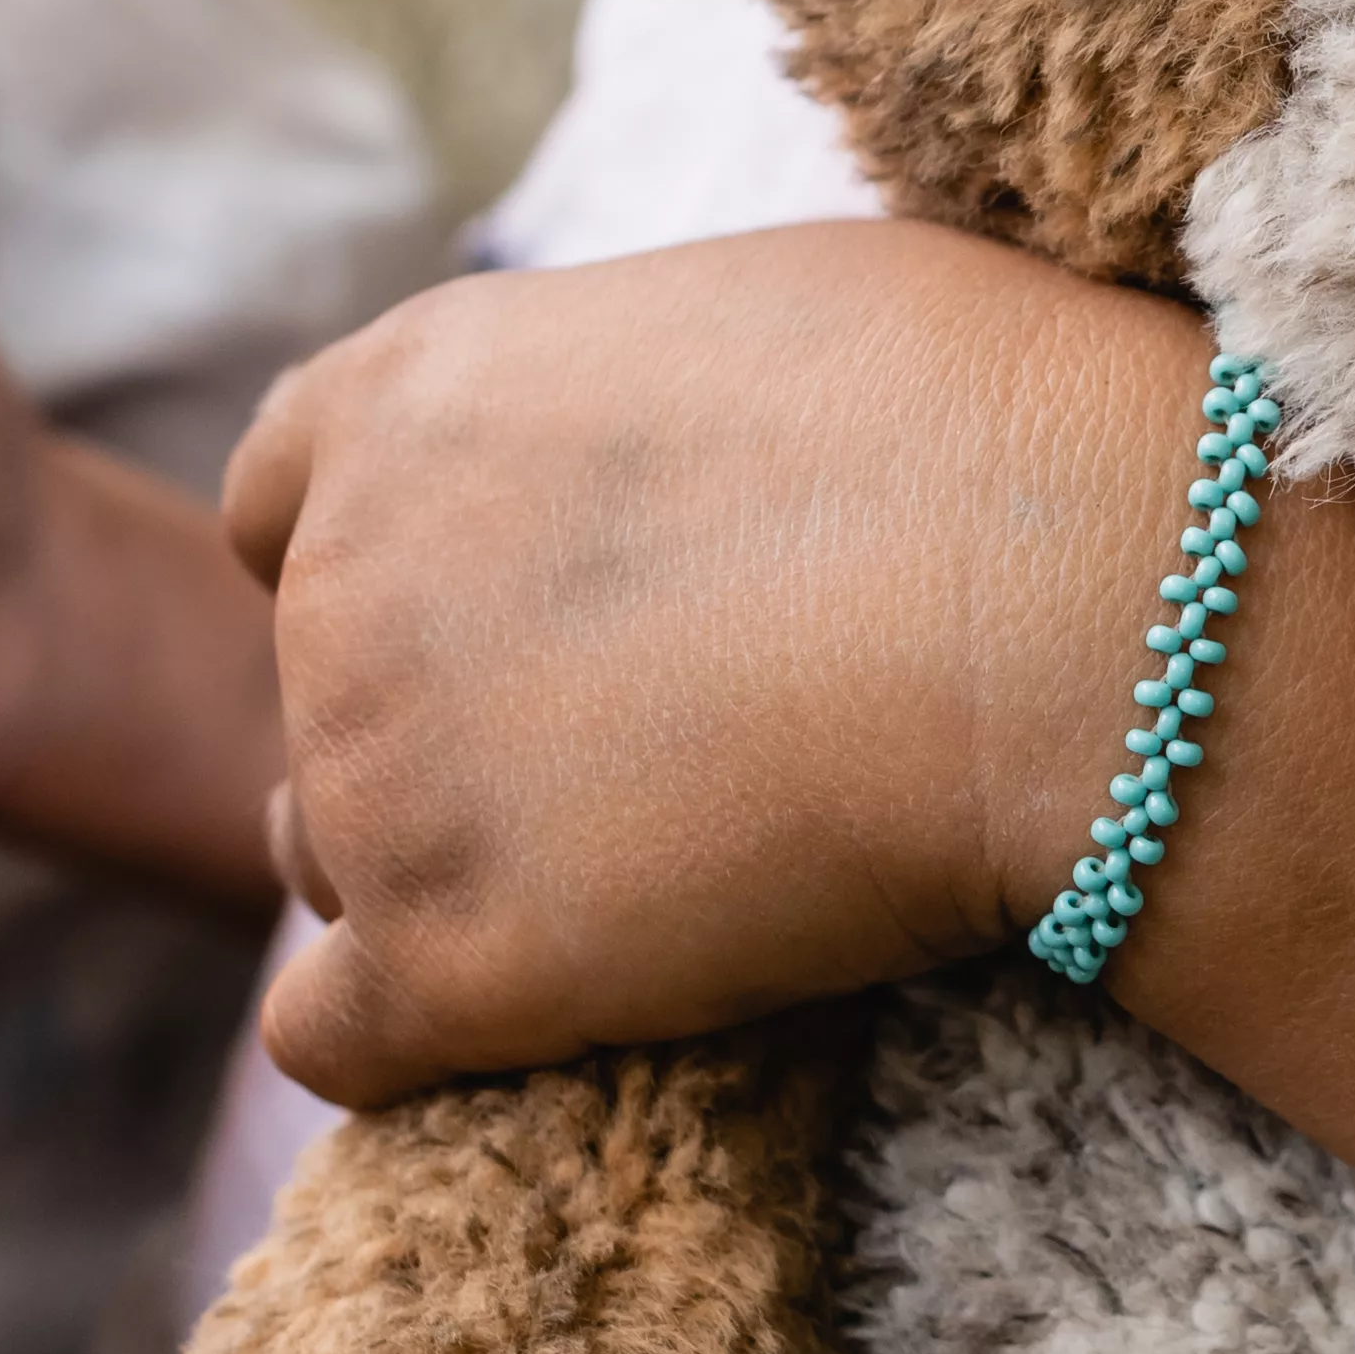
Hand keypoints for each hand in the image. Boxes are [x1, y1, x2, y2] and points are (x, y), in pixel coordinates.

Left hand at [227, 221, 1200, 1100]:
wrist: (1074, 612)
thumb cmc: (983, 430)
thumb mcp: (742, 316)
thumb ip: (612, 396)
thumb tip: (649, 457)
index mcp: (405, 401)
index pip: (280, 505)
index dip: (389, 571)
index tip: (518, 615)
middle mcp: (342, 583)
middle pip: (321, 698)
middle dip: (442, 731)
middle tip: (637, 758)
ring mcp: (379, 781)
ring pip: (336, 864)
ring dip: (443, 878)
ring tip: (637, 880)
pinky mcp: (453, 962)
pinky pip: (334, 1037)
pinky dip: (408, 1037)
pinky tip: (533, 1018)